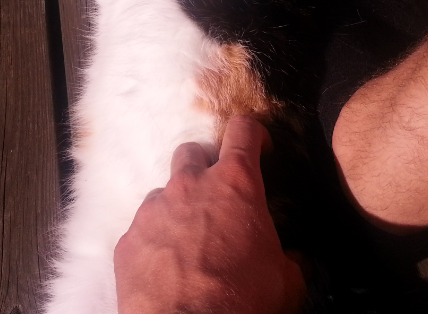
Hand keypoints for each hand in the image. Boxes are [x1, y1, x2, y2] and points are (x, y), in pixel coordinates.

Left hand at [114, 116, 306, 313]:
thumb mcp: (284, 279)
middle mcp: (191, 185)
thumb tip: (297, 261)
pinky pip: (144, 225)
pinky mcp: (130, 236)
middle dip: (204, 166)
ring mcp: (155, 208)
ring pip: (166, 190)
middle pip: (192, 151)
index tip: (257, 147)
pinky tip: (166, 265)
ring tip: (189, 240)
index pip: (243, 131)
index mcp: (234, 184)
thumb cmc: (242, 300)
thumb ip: (289, 258)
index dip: (253, 133)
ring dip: (179, 205)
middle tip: (215, 195)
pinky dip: (156, 237)